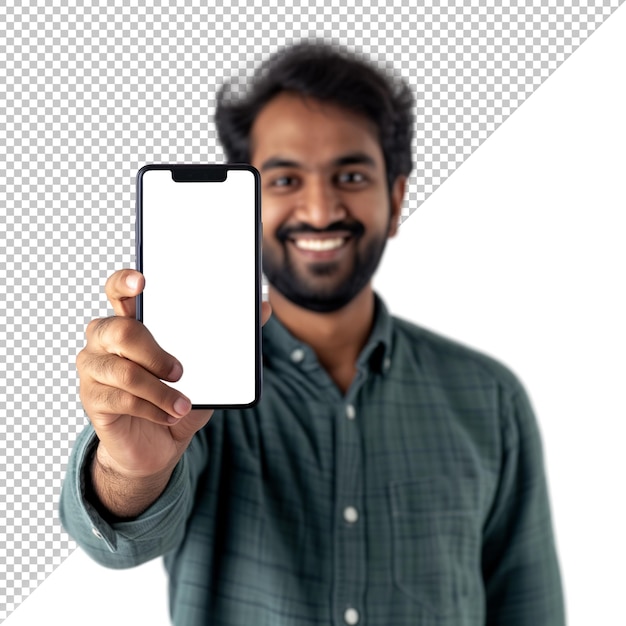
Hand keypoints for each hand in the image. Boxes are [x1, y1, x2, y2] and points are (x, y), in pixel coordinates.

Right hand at [77, 269, 271, 480]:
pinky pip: (122, 399)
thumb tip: (264, 306)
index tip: (141, 281)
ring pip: (124, 371)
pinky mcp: (92, 399)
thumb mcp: (209, 367)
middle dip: (155, 352)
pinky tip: (169, 415)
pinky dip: (153, 409)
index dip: (124, 281)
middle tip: (181, 371)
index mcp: (131, 320)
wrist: (160, 444)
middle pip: (119, 330)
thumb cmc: (180, 395)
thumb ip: (230, 335)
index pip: (118, 290)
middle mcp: (105, 339)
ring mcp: (94, 369)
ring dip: (160, 391)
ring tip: (183, 404)